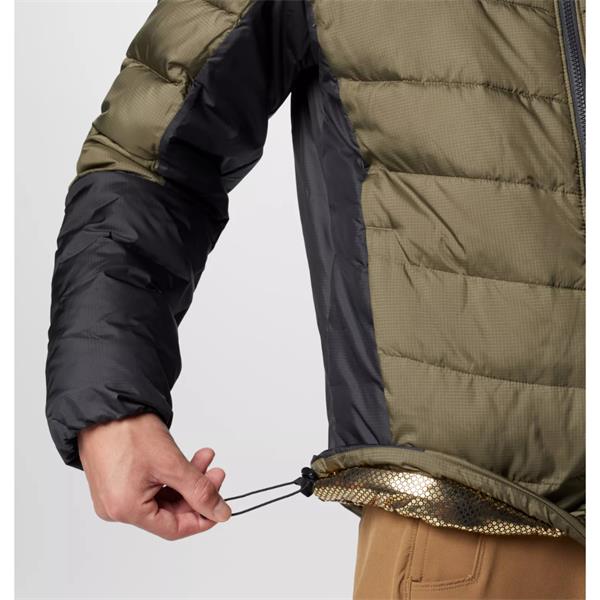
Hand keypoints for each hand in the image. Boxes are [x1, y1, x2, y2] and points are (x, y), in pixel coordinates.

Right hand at [78, 412, 230, 539]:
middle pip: (169, 511)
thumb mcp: (172, 464)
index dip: (202, 518)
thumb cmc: (128, 431)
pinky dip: (171, 474)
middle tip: (217, 473)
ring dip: (187, 479)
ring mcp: (114, 494)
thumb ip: (199, 491)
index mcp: (126, 510)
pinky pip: (150, 486)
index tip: (221, 505)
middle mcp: (116, 508)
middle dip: (196, 491)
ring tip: (205, 457)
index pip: (173, 528)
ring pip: (162, 496)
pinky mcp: (116, 480)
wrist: (106, 404)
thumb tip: (220, 513)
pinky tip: (188, 459)